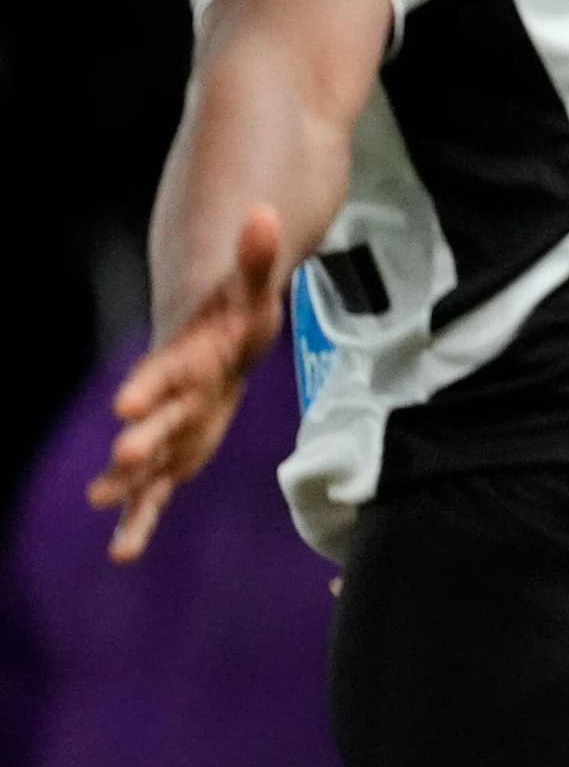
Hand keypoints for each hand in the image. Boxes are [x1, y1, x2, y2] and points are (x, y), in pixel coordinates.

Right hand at [87, 204, 285, 561]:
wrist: (212, 341)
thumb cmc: (235, 318)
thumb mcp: (253, 290)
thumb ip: (256, 259)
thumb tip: (267, 215)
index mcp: (187, 361)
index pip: (167, 373)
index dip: (149, 386)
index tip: (123, 403)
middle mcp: (171, 400)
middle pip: (157, 421)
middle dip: (139, 441)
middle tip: (119, 462)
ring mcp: (171, 430)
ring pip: (148, 463)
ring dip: (129, 486)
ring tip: (102, 507)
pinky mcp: (178, 456)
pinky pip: (158, 492)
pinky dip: (143, 517)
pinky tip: (123, 551)